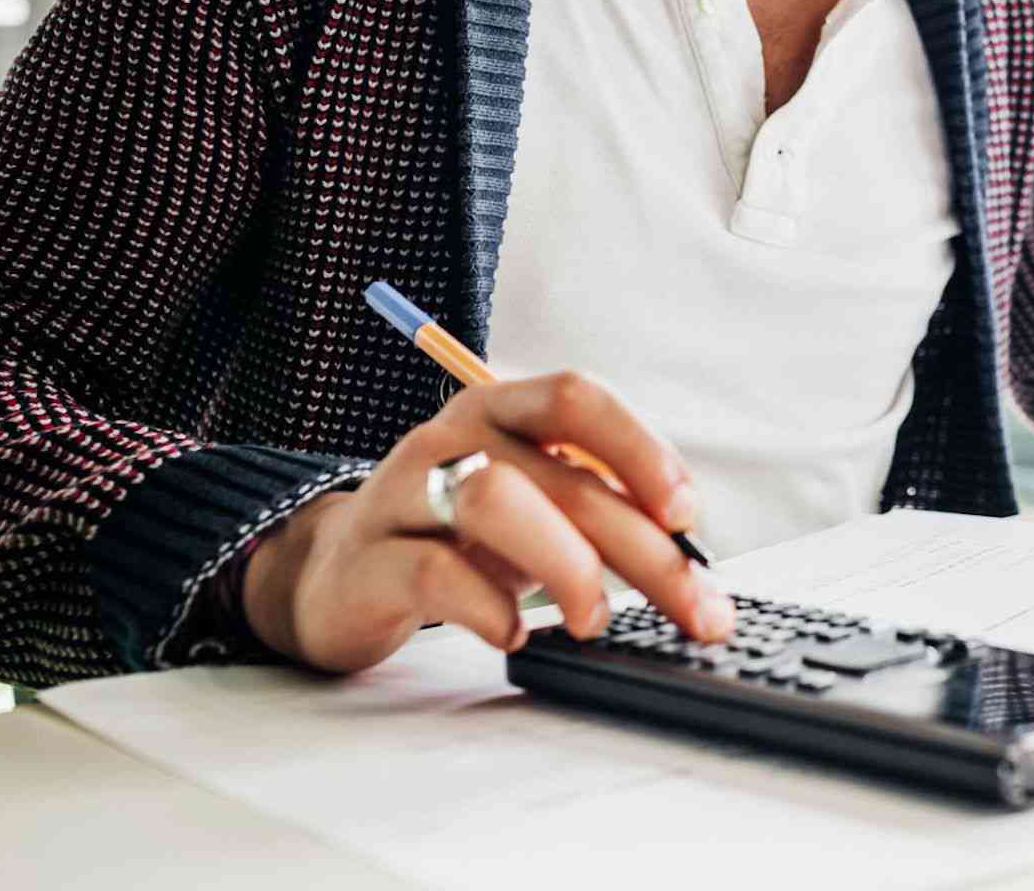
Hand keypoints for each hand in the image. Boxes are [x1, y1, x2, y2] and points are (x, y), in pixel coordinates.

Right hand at [242, 373, 729, 672]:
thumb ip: (598, 509)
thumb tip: (691, 560)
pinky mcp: (368, 562)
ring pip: (496, 502)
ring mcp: (402, 496)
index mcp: (499, 409)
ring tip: (593, 619)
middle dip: (644, 549)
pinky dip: (489, 609)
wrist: (338, 578)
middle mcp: (449, 438)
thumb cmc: (459, 539)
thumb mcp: (532, 506)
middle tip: (695, 609)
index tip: (686, 515)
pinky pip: (435, 574)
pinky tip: (512, 633)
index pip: (576, 399)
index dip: (639, 449)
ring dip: (567, 567)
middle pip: (561, 475)